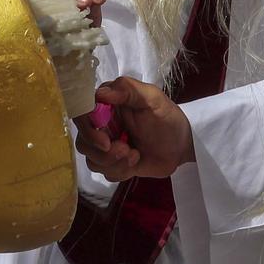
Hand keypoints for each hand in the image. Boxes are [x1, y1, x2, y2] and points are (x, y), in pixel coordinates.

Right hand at [77, 76, 192, 181]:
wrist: (181, 146)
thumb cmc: (167, 118)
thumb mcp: (152, 98)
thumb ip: (128, 90)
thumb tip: (100, 93)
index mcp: (107, 104)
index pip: (82, 115)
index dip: (88, 130)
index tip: (105, 141)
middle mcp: (102, 125)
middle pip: (83, 142)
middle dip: (104, 152)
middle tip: (126, 150)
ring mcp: (107, 145)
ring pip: (92, 160)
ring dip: (114, 162)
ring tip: (135, 155)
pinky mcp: (113, 163)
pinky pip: (104, 173)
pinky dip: (120, 171)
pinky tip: (136, 162)